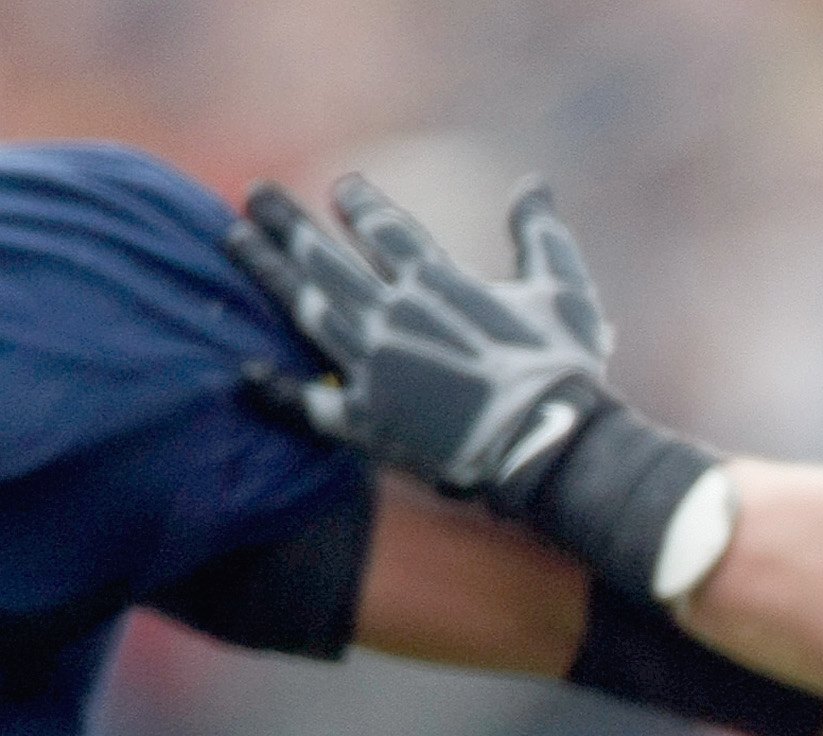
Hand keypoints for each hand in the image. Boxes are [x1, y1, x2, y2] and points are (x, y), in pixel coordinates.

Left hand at [228, 174, 720, 597]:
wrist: (550, 445)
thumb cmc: (565, 370)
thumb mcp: (566, 292)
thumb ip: (541, 234)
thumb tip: (534, 184)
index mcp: (436, 281)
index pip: (382, 228)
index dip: (358, 202)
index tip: (341, 188)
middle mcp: (391, 314)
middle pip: (323, 255)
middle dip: (286, 221)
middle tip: (256, 195)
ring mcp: (371, 366)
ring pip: (305, 307)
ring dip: (266, 270)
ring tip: (237, 241)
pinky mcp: (366, 420)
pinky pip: (308, 400)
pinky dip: (276, 388)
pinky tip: (247, 371)